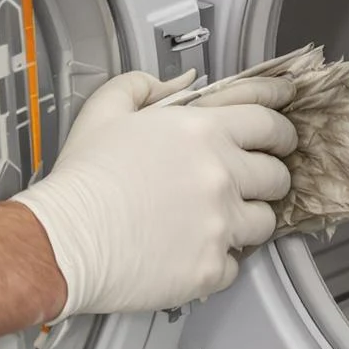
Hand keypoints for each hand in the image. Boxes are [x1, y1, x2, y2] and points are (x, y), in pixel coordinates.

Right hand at [11, 70, 296, 318]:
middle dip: (268, 176)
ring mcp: (221, 224)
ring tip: (218, 221)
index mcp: (203, 131)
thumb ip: (144, 85)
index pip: (268, 120)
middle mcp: (222, 175)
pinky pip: (236, 264)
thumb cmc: (83, 177)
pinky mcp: (212, 267)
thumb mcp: (105, 111)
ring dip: (248, 219)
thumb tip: (182, 81)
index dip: (281, 126)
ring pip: (265, 222)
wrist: (63, 239)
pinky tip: (192, 252)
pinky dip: (220, 260)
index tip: (285, 134)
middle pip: (277, 175)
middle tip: (249, 182)